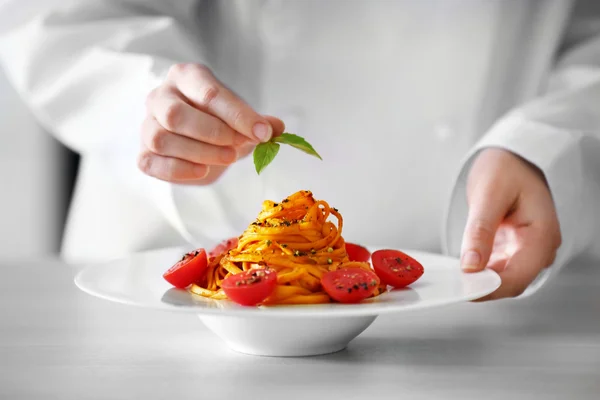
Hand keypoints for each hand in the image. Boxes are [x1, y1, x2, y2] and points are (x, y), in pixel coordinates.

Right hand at [139, 63, 283, 183]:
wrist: (196, 140)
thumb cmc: (218, 122)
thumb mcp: (240, 118)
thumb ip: (258, 122)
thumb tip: (277, 128)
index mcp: (186, 77)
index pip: (209, 94)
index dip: (238, 115)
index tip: (262, 133)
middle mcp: (160, 96)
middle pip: (176, 114)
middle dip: (213, 134)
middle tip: (238, 149)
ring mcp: (147, 124)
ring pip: (162, 139)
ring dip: (199, 153)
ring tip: (226, 158)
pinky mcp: (143, 152)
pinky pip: (151, 162)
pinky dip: (179, 170)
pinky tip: (202, 171)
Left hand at [460, 148, 561, 300]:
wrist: (512, 157)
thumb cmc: (506, 168)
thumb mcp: (488, 195)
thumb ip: (480, 231)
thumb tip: (470, 266)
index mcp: (541, 235)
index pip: (516, 278)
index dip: (489, 289)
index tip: (462, 290)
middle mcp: (539, 248)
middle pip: (510, 283)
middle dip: (481, 287)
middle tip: (450, 285)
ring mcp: (528, 250)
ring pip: (503, 279)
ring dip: (478, 281)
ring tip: (451, 278)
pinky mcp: (515, 249)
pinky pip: (497, 268)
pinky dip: (479, 271)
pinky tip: (461, 269)